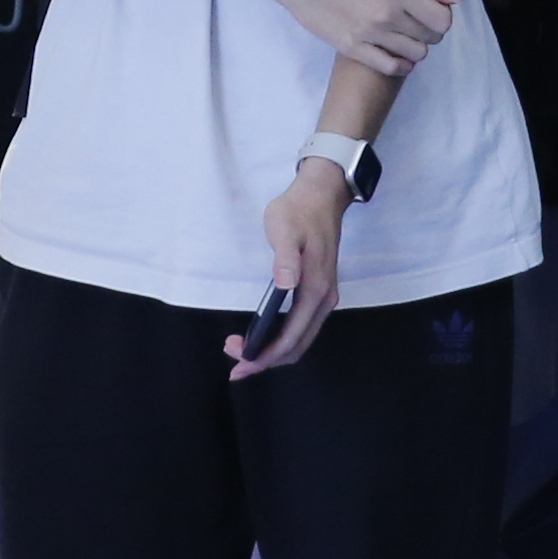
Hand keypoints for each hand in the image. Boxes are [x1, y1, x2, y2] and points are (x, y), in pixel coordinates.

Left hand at [225, 161, 346, 377]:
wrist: (321, 195)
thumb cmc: (298, 211)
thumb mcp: (285, 228)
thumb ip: (285, 257)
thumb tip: (285, 285)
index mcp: (315, 289)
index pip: (291, 337)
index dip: (264, 356)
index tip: (238, 362)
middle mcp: (323, 300)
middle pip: (296, 346)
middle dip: (265, 360)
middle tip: (234, 363)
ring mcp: (323, 297)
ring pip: (299, 340)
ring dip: (273, 352)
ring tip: (243, 351)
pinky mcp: (317, 292)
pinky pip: (301, 328)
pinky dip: (281, 339)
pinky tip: (262, 337)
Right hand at [263, 0, 456, 78]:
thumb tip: (454, 0)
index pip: (442, 19)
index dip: (444, 16)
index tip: (434, 9)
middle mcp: (387, 15)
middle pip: (431, 38)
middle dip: (432, 30)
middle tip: (418, 19)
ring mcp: (368, 34)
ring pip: (415, 54)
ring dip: (417, 46)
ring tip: (405, 33)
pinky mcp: (351, 48)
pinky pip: (389, 67)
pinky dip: (401, 64)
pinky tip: (398, 54)